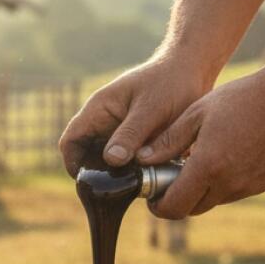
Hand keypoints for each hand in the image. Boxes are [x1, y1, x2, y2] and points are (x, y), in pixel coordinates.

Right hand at [58, 52, 214, 177]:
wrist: (193, 70)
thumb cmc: (171, 82)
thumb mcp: (152, 108)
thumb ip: (131, 133)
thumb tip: (111, 160)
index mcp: (99, 110)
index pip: (71, 141)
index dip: (74, 164)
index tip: (92, 183)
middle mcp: (104, 122)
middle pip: (86, 156)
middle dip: (97, 176)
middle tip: (115, 193)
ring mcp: (119, 132)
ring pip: (107, 162)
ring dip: (117, 176)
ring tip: (134, 188)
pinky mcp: (135, 140)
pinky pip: (126, 162)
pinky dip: (133, 173)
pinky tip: (148, 180)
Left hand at [145, 66, 264, 218]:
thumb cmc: (239, 99)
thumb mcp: (195, 113)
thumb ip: (167, 141)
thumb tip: (141, 160)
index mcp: (208, 166)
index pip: (175, 206)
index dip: (159, 207)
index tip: (153, 197)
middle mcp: (229, 183)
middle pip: (191, 209)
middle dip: (177, 199)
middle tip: (170, 178)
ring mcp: (247, 186)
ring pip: (211, 202)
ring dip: (199, 191)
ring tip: (195, 164)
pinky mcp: (261, 184)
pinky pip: (231, 193)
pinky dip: (220, 185)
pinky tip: (220, 159)